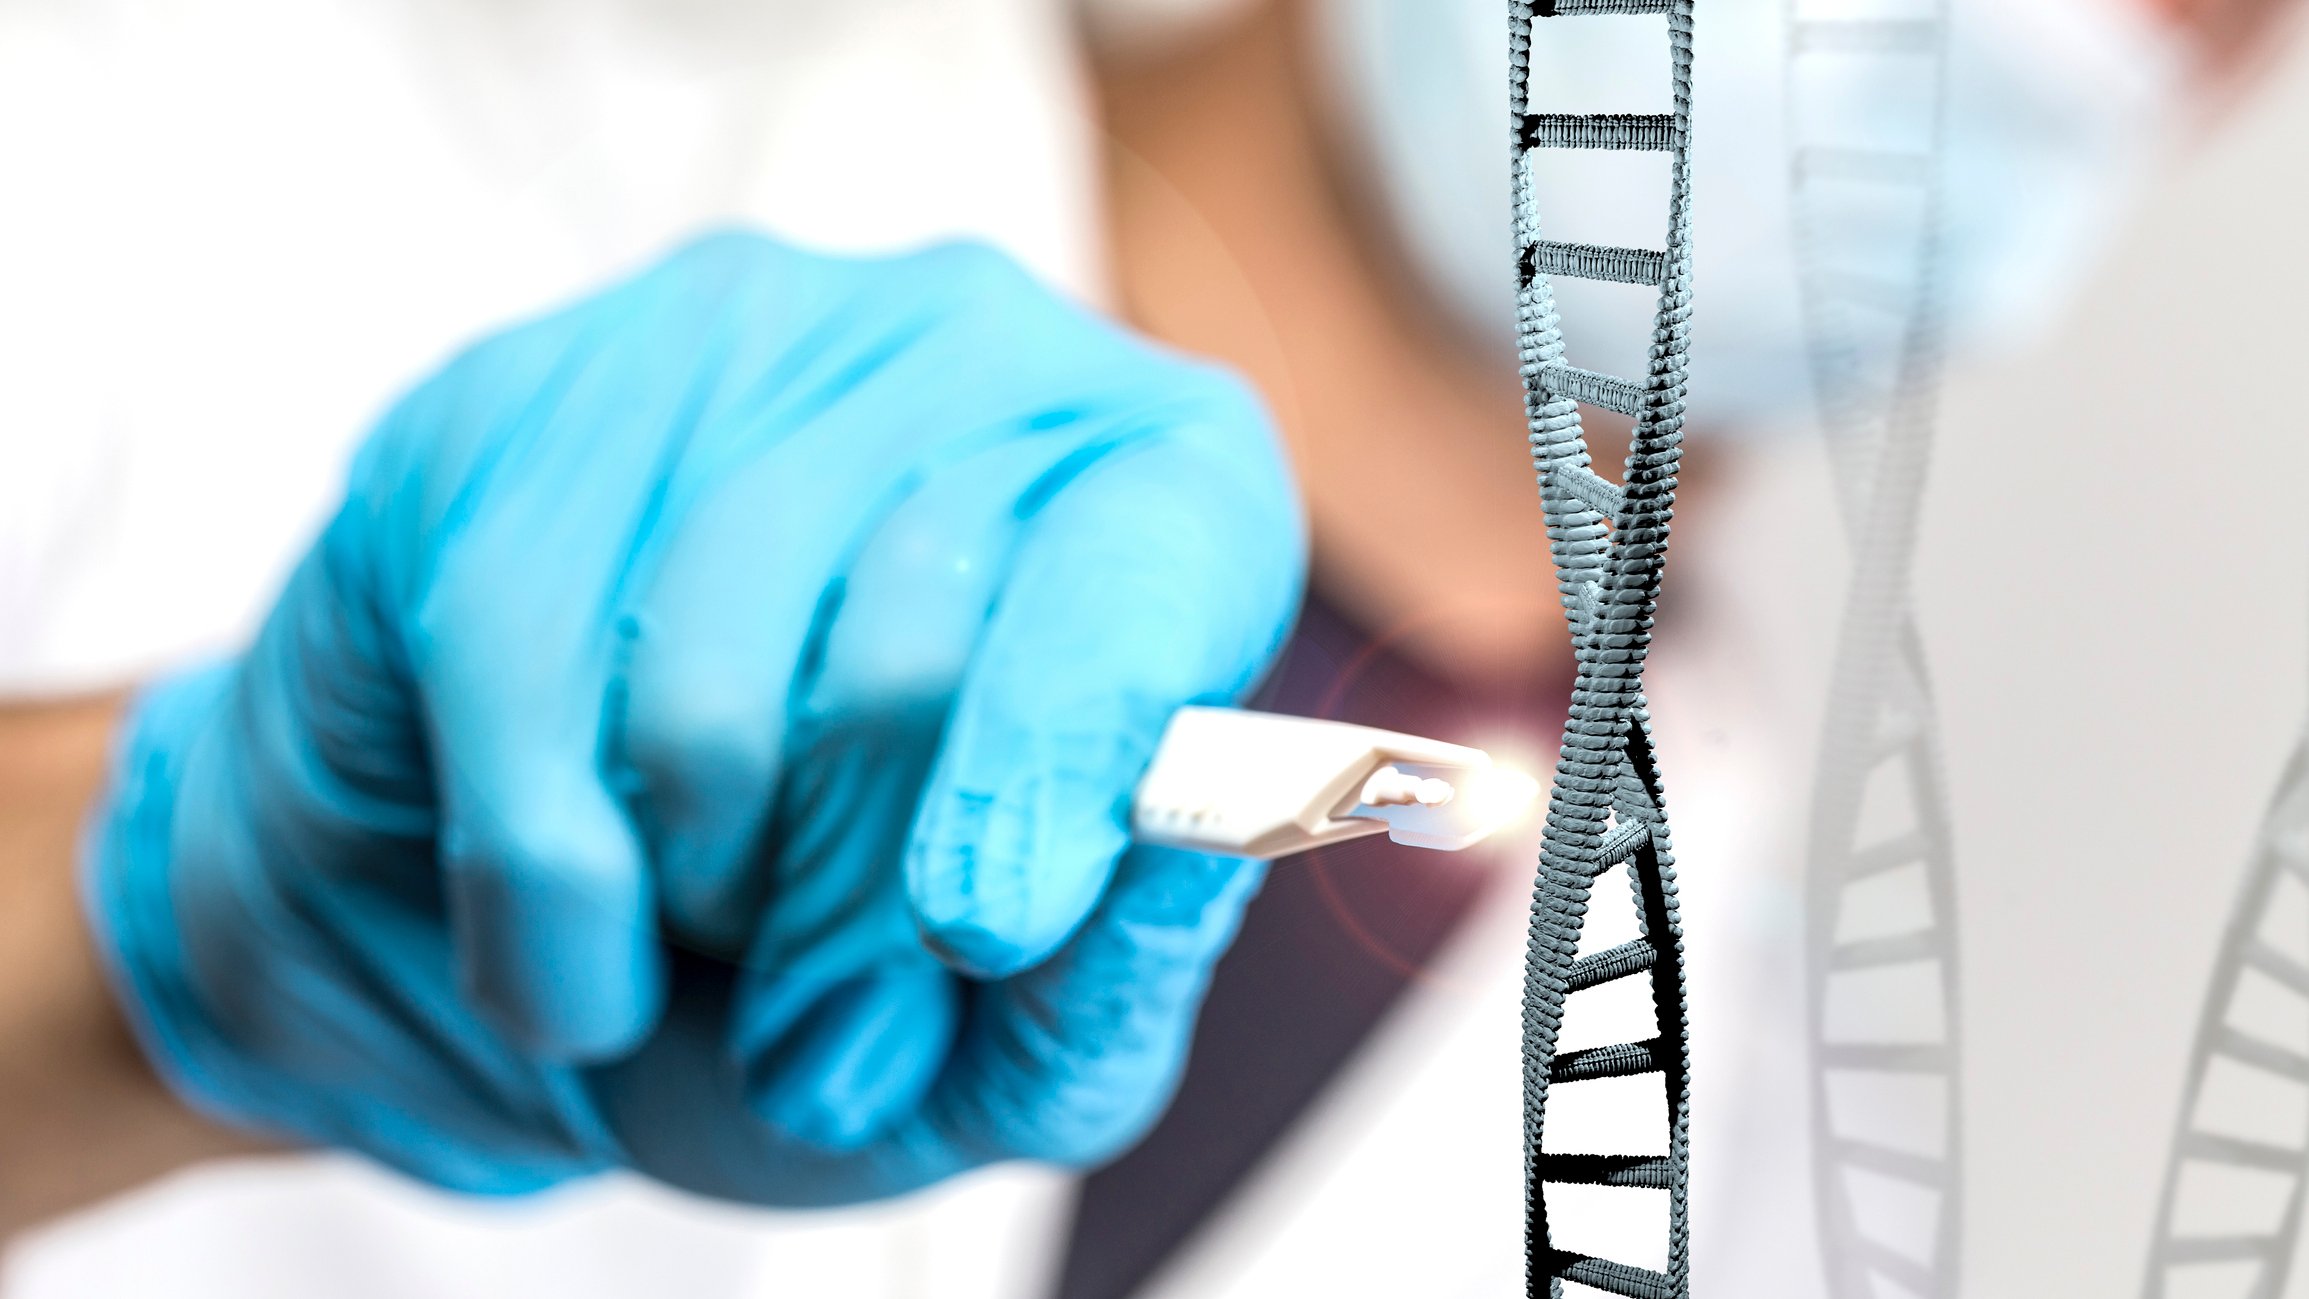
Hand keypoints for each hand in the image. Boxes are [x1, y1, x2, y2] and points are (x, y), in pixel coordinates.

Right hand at [86, 232, 1304, 1201]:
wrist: (508, 955)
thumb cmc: (808, 993)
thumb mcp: (987, 1063)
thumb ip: (1106, 993)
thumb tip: (1195, 842)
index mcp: (1164, 490)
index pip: (1145, 579)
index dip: (1062, 753)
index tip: (987, 924)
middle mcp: (975, 347)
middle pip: (907, 662)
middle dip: (843, 922)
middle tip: (820, 1026)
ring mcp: (734, 340)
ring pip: (698, 695)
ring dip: (685, 905)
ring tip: (698, 923)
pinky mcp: (508, 396)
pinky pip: (507, 680)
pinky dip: (528, 902)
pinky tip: (566, 940)